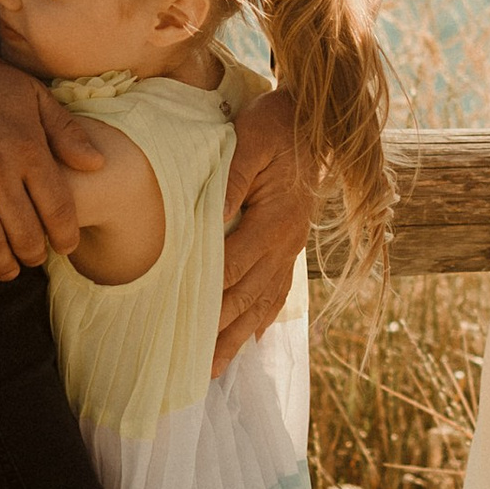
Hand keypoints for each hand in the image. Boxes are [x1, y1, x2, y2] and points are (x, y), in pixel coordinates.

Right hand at [0, 41, 107, 281]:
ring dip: (3, 265)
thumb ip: (66, 131)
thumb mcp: (31, 94)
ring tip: (9, 269)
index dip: (65, 235)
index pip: (57, 209)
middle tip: (36, 258)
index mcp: (26, 147)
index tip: (66, 246)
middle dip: (35, 254)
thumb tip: (97, 165)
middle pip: (26, 233)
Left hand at [214, 86, 312, 372]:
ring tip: (211, 371)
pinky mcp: (290, 246)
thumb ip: (227, 181)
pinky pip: (278, 291)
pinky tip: (248, 339)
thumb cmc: (275, 126)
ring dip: (235, 338)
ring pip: (261, 303)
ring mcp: (291, 248)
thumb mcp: (247, 142)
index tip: (174, 324)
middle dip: (216, 333)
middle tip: (186, 368)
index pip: (232, 267)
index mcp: (276, 222)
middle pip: (246, 297)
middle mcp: (286, 244)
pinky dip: (261, 319)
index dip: (204, 297)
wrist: (315, 118)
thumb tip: (207, 219)